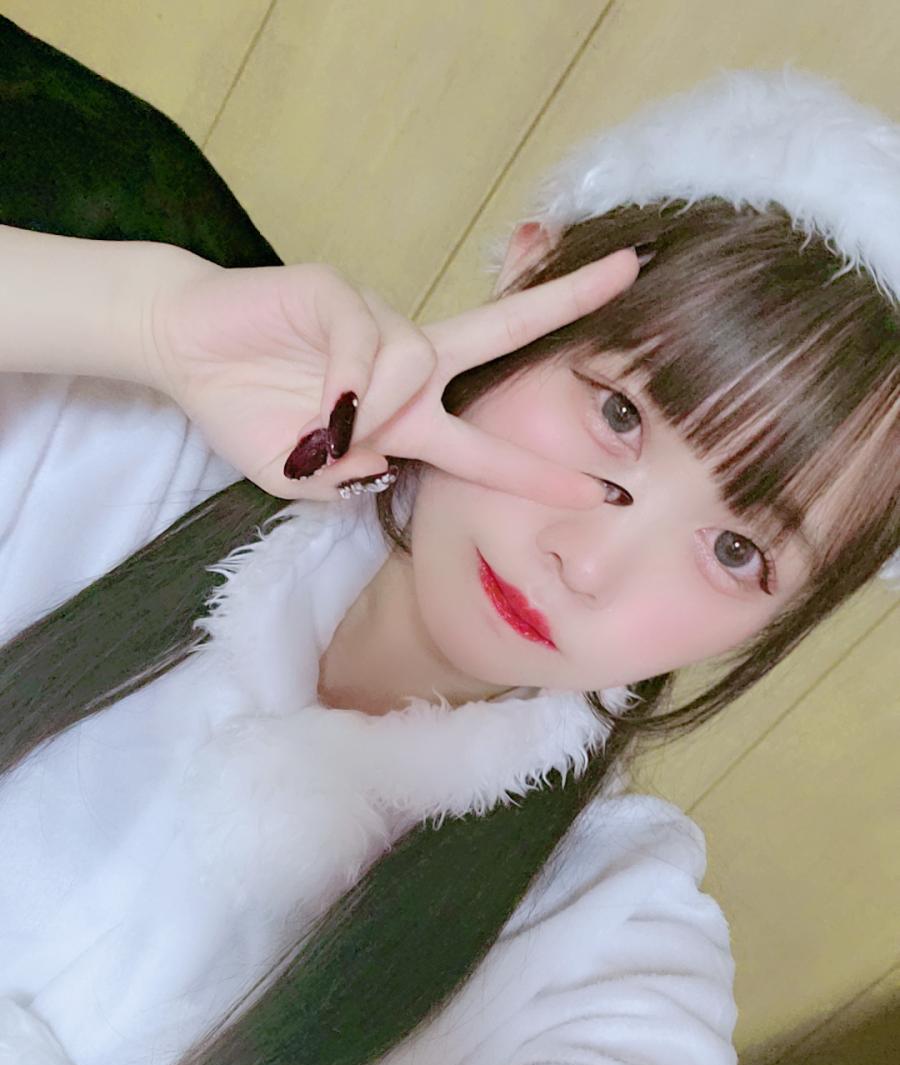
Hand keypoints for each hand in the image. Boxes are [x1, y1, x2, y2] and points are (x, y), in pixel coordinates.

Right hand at [146, 248, 639, 503]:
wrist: (184, 355)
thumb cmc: (250, 414)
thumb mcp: (305, 478)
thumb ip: (350, 479)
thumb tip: (385, 457)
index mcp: (411, 412)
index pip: (491, 440)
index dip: (544, 470)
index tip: (608, 489)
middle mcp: (409, 362)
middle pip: (502, 330)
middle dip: (564, 304)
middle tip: (630, 273)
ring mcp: (377, 321)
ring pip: (418, 362)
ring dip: (381, 408)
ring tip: (330, 427)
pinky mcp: (338, 292)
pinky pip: (366, 340)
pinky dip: (348, 383)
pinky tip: (323, 405)